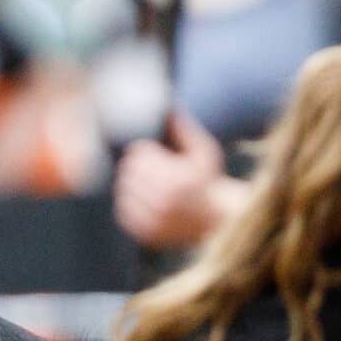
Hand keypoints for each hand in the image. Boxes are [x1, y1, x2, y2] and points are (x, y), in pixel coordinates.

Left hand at [114, 113, 238, 250]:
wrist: (217, 220)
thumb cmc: (209, 180)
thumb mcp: (203, 151)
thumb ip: (184, 129)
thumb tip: (167, 106)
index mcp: (177, 179)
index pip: (139, 155)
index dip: (143, 151)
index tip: (150, 151)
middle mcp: (164, 202)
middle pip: (129, 173)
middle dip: (135, 167)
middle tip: (146, 166)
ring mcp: (154, 220)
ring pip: (123, 192)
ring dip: (130, 185)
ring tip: (146, 182)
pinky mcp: (147, 234)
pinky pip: (124, 213)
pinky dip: (129, 204)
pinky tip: (143, 199)